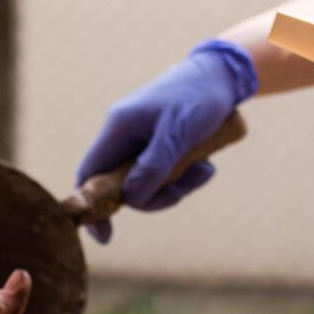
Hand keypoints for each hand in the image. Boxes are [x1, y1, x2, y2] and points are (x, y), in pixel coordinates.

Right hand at [74, 39, 256, 241]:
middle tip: (182, 190)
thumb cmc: (198, 98)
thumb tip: (131, 198)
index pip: (90, 173)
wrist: (223, 77)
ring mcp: (141, 141)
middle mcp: (124, 136)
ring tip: (205, 169)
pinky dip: (184, 176)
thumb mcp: (178, 133)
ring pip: (147, 182)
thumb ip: (154, 166)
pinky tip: (206, 165)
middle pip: (122, 185)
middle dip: (154, 195)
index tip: (105, 236)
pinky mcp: (159, 144)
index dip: (92, 206)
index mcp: (119, 128)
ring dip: (176, 185)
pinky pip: (164, 173)